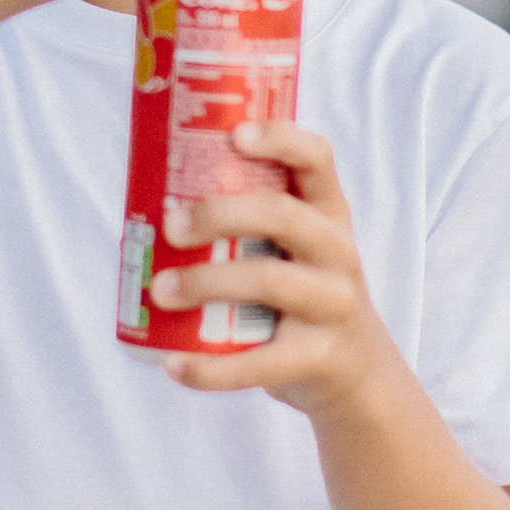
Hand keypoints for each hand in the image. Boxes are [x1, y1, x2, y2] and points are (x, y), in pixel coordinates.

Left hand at [144, 124, 390, 415]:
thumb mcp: (299, 250)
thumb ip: (251, 224)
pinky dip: (211, 369)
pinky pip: (261, 363)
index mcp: (329, 214)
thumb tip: (150, 200)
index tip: (234, 135)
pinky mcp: (320, 357)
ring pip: (269, 280)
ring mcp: (334, 304)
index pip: (317, 158)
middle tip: (170, 226)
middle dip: (219, 214)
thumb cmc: (304, 296)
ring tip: (159, 290)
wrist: (358, 374)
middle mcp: (338, 252)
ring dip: (205, 282)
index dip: (279, 139)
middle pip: (282, 215)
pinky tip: (174, 366)